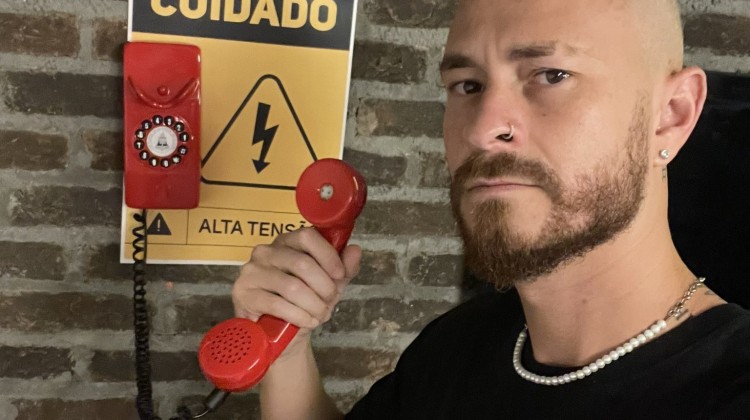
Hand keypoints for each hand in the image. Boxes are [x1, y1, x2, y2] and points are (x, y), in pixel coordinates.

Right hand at [232, 227, 360, 356]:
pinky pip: (278, 304)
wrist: (280, 334)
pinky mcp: (243, 293)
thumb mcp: (328, 285)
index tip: (339, 276)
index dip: (328, 256)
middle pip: (302, 263)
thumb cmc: (303, 303)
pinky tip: (306, 321)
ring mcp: (252, 271)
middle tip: (329, 301)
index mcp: (287, 242)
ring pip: (292, 287)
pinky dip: (299, 316)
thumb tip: (355, 250)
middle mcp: (266, 251)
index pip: (307, 236)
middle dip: (323, 287)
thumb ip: (343, 268)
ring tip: (319, 314)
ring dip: (313, 305)